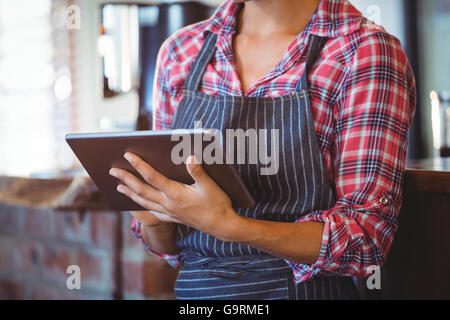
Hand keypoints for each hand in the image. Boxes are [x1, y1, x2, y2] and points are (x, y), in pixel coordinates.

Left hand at [109, 152, 240, 240]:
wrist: (221, 226)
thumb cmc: (217, 204)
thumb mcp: (210, 186)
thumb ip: (198, 172)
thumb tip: (189, 157)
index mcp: (176, 193)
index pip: (152, 177)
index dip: (139, 165)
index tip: (127, 155)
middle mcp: (168, 203)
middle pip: (141, 190)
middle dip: (126, 179)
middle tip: (112, 170)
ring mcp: (169, 212)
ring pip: (144, 202)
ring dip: (129, 193)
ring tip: (118, 186)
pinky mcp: (173, 217)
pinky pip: (152, 211)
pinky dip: (142, 206)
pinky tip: (138, 203)